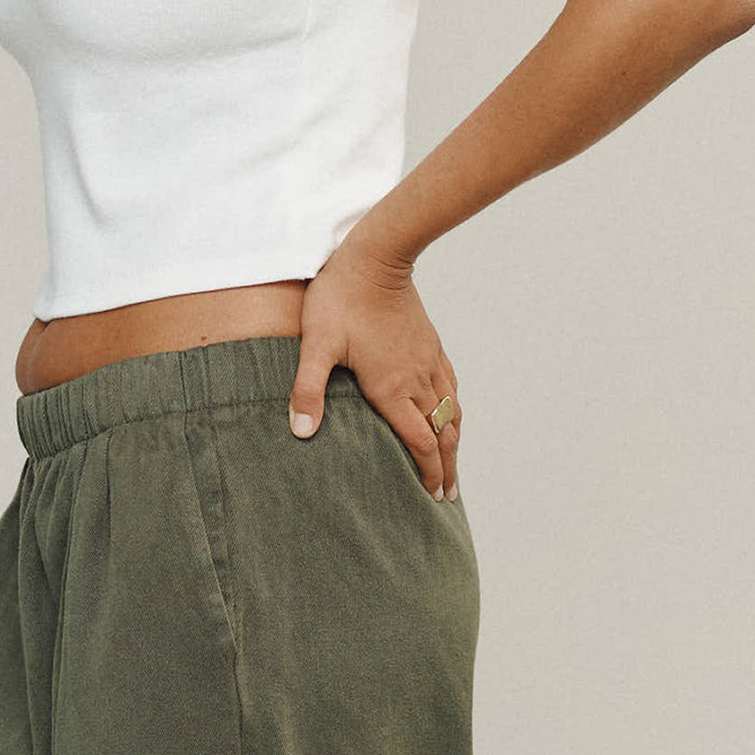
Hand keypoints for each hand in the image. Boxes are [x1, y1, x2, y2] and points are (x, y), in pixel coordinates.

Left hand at [287, 239, 460, 500]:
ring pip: (451, 412)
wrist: (375, 257)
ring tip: (452, 464)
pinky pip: (450, 386)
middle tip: (447, 496)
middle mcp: (417, 379)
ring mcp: (428, 360)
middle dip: (447, 467)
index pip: (419, 442)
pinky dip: (454, 410)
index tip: (432, 497)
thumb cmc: (341, 298)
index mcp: (392, 387)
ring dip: (453, 442)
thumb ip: (308, 388)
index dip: (428, 473)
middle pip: (441, 433)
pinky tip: (449, 414)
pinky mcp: (430, 344)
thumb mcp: (317, 344)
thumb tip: (300, 431)